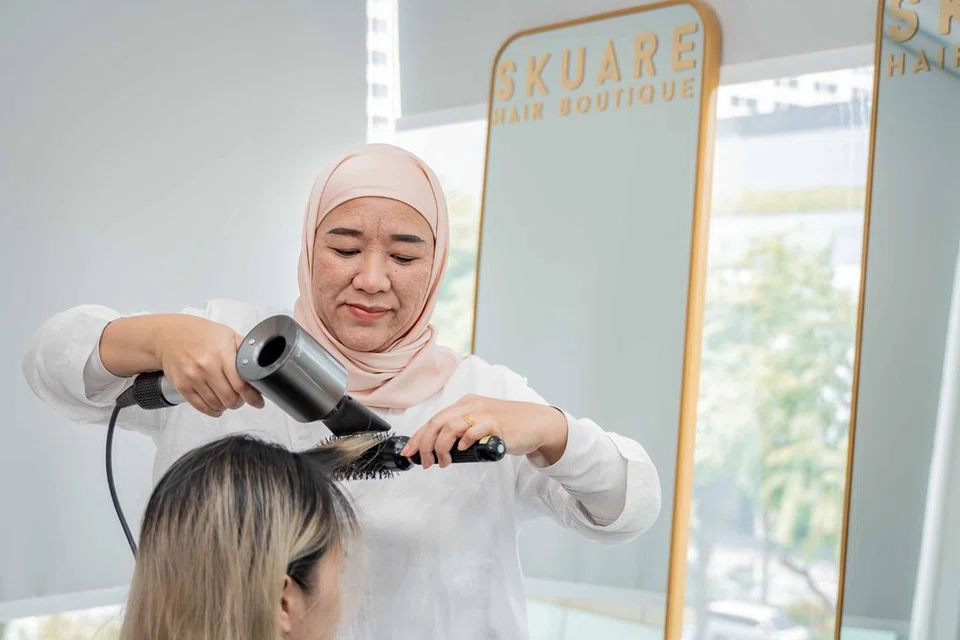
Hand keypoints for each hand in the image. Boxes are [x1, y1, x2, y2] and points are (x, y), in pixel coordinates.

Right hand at [154, 315, 263, 416]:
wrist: (168, 335)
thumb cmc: (200, 334)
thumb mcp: (227, 335)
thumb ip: (245, 350)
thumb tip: (261, 366)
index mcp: (221, 354)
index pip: (241, 384)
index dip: (252, 397)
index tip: (258, 402)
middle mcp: (206, 367)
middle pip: (230, 398)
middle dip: (240, 402)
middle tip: (242, 398)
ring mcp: (193, 378)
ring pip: (216, 404)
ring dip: (226, 406)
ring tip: (228, 399)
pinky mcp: (182, 386)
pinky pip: (201, 406)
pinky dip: (212, 410)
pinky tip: (217, 406)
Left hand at [401, 395, 568, 468]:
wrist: (537, 423)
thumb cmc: (508, 426)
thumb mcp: (480, 423)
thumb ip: (462, 432)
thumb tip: (439, 450)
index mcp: (465, 404)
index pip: (434, 420)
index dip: (418, 437)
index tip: (408, 453)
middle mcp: (471, 406)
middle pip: (437, 423)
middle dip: (424, 445)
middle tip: (423, 462)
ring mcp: (483, 414)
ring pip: (450, 427)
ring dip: (441, 448)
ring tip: (442, 462)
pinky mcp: (496, 424)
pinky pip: (473, 431)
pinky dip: (464, 442)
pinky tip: (462, 451)